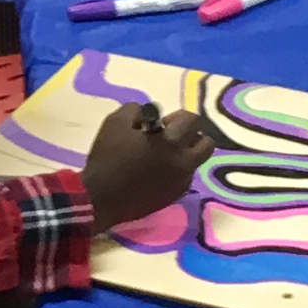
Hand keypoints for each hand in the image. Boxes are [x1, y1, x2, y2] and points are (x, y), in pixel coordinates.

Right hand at [83, 101, 216, 228]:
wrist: (100, 198)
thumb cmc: (107, 157)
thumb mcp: (116, 121)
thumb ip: (136, 110)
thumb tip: (149, 114)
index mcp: (171, 142)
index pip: (193, 121)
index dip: (179, 117)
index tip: (162, 124)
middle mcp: (183, 162)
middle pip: (207, 144)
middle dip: (192, 136)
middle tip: (171, 138)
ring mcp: (180, 182)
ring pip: (196, 163)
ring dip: (185, 154)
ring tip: (163, 156)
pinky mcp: (173, 197)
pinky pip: (184, 179)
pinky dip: (176, 172)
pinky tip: (156, 173)